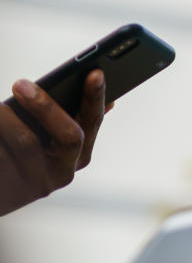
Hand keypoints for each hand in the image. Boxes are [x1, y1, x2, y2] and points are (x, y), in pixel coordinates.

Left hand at [0, 71, 106, 215]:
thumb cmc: (21, 160)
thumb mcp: (50, 143)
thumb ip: (70, 120)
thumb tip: (110, 102)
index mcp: (79, 155)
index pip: (94, 121)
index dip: (96, 97)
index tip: (95, 73)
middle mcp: (63, 170)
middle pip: (69, 136)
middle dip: (46, 106)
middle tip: (21, 85)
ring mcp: (37, 182)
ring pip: (25, 140)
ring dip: (6, 117)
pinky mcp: (9, 190)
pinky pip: (1, 153)